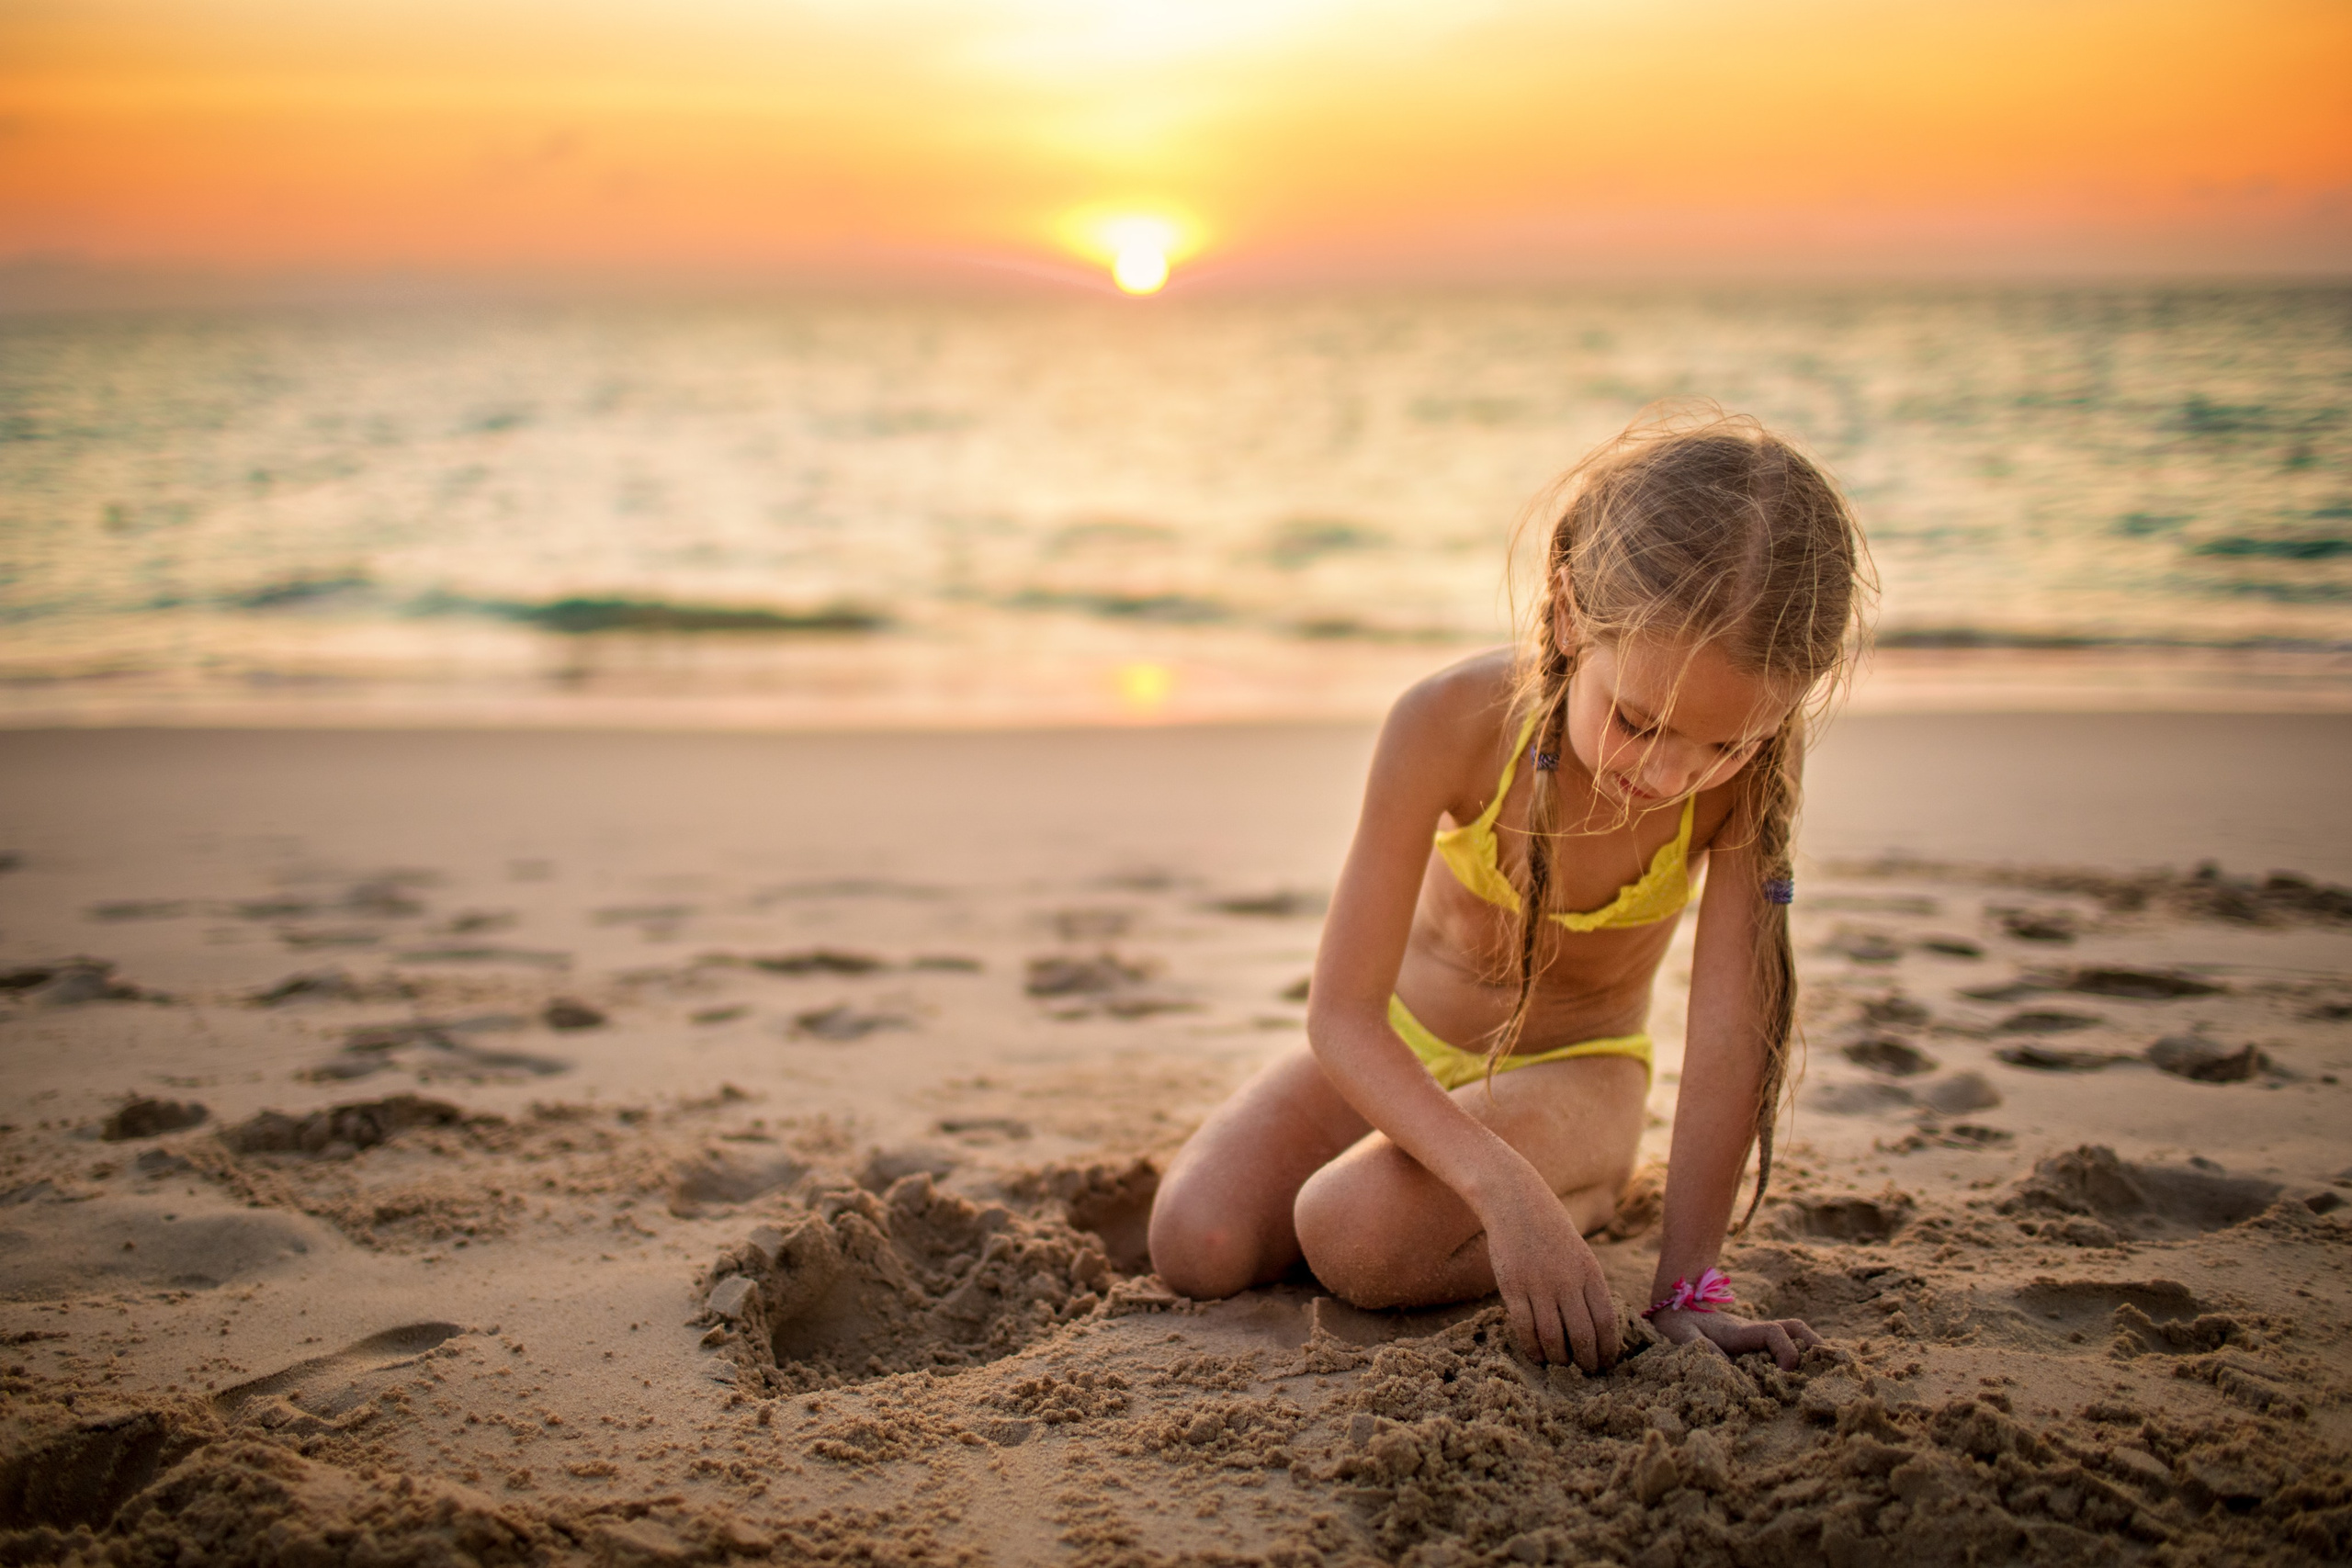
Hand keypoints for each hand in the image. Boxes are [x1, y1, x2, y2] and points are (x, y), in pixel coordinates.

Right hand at [1477, 1170, 1621, 1372]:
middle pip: (1583, 1335)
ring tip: (1561, 1366)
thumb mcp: (1580, 1254)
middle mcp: (1567, 1281)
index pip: (1606, 1322)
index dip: (1608, 1349)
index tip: (1607, 1364)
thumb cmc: (1551, 1230)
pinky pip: (1524, 1327)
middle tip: (1586, 1373)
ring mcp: (1538, 1284)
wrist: (1515, 1202)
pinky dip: (1532, 1348)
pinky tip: (1537, 1355)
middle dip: (1587, 1361)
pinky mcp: (1512, 1287)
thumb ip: (1588, 1287)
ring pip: (1553, 1337)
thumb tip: (1596, 1327)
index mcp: (1590, 1272)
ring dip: (1559, 1358)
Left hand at [1649, 1306, 1820, 1370]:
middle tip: (1831, 1369)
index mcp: (1740, 1331)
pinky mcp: (1754, 1341)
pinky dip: (1800, 1353)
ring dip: (1812, 1349)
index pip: (1775, 1334)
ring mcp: (1757, 1334)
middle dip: (1816, 1346)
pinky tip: (1809, 1374)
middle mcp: (1755, 1330)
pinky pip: (1785, 1342)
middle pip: (1796, 1328)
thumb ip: (1701, 1349)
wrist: (1674, 1302)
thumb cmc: (1677, 1321)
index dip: (1787, 1352)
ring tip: (1829, 1373)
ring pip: (1795, 1333)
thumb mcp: (1682, 1336)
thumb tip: (1729, 1369)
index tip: (1786, 1375)